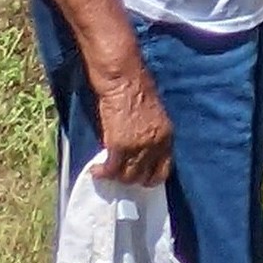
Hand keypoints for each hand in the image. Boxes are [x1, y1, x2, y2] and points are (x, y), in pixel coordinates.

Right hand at [94, 64, 174, 187]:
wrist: (125, 82)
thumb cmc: (138, 94)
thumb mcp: (155, 118)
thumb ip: (152, 137)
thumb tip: (143, 155)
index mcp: (167, 137)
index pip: (164, 170)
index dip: (150, 178)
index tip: (141, 178)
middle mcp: (155, 145)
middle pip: (143, 177)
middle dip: (131, 179)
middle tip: (119, 175)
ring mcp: (138, 148)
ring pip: (126, 177)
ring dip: (115, 177)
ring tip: (107, 172)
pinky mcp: (119, 146)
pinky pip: (110, 170)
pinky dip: (102, 173)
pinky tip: (96, 170)